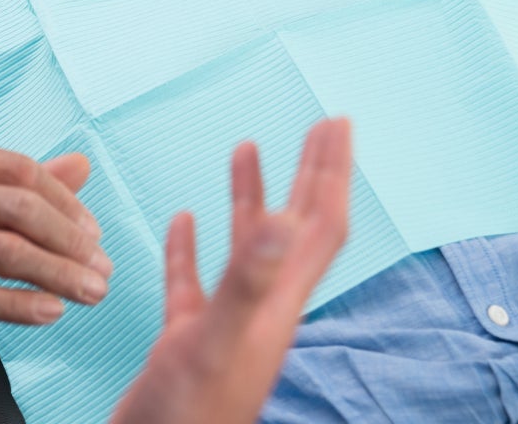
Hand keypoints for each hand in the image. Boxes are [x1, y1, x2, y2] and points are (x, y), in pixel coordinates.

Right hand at [0, 137, 112, 351]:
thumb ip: (17, 182)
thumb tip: (83, 164)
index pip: (20, 171)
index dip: (67, 204)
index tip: (95, 235)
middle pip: (18, 208)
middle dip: (70, 242)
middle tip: (102, 269)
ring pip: (3, 252)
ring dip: (58, 276)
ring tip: (91, 293)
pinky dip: (20, 304)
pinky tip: (50, 311)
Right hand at [111, 118, 351, 423]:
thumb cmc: (189, 415)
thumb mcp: (218, 339)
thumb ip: (250, 281)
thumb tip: (284, 218)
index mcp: (277, 304)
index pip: (318, 225)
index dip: (331, 173)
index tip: (336, 124)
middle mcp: (261, 309)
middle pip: (296, 228)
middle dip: (308, 174)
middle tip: (317, 126)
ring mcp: (226, 324)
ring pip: (248, 249)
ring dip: (252, 199)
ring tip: (247, 151)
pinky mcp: (189, 338)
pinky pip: (195, 282)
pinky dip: (190, 247)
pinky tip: (181, 222)